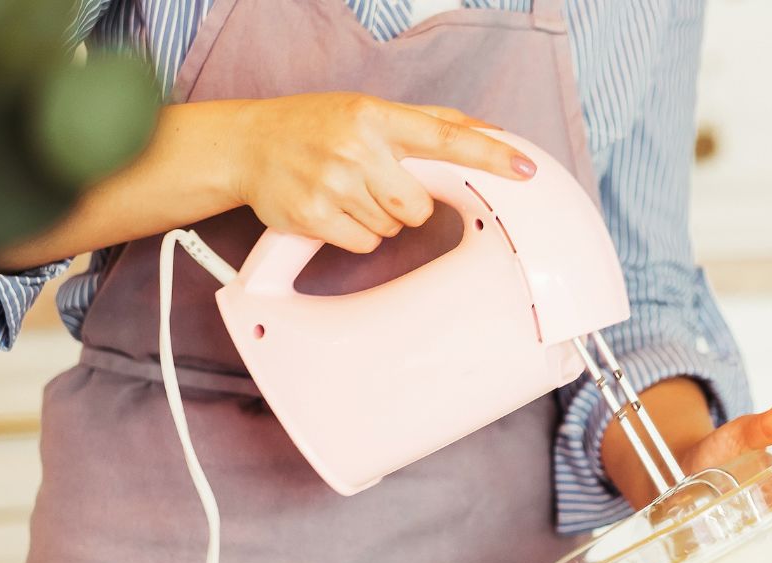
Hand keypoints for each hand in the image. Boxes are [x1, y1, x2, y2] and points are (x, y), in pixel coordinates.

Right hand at [229, 93, 534, 252]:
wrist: (247, 145)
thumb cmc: (317, 126)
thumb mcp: (370, 110)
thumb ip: (430, 121)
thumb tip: (491, 131)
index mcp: (375, 115)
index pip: (444, 136)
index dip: (489, 154)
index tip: (525, 168)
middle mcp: (355, 146)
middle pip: (419, 205)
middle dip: (406, 204)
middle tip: (376, 183)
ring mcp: (332, 182)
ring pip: (391, 228)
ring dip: (377, 218)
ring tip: (346, 192)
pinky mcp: (312, 216)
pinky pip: (363, 244)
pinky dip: (354, 235)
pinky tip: (333, 211)